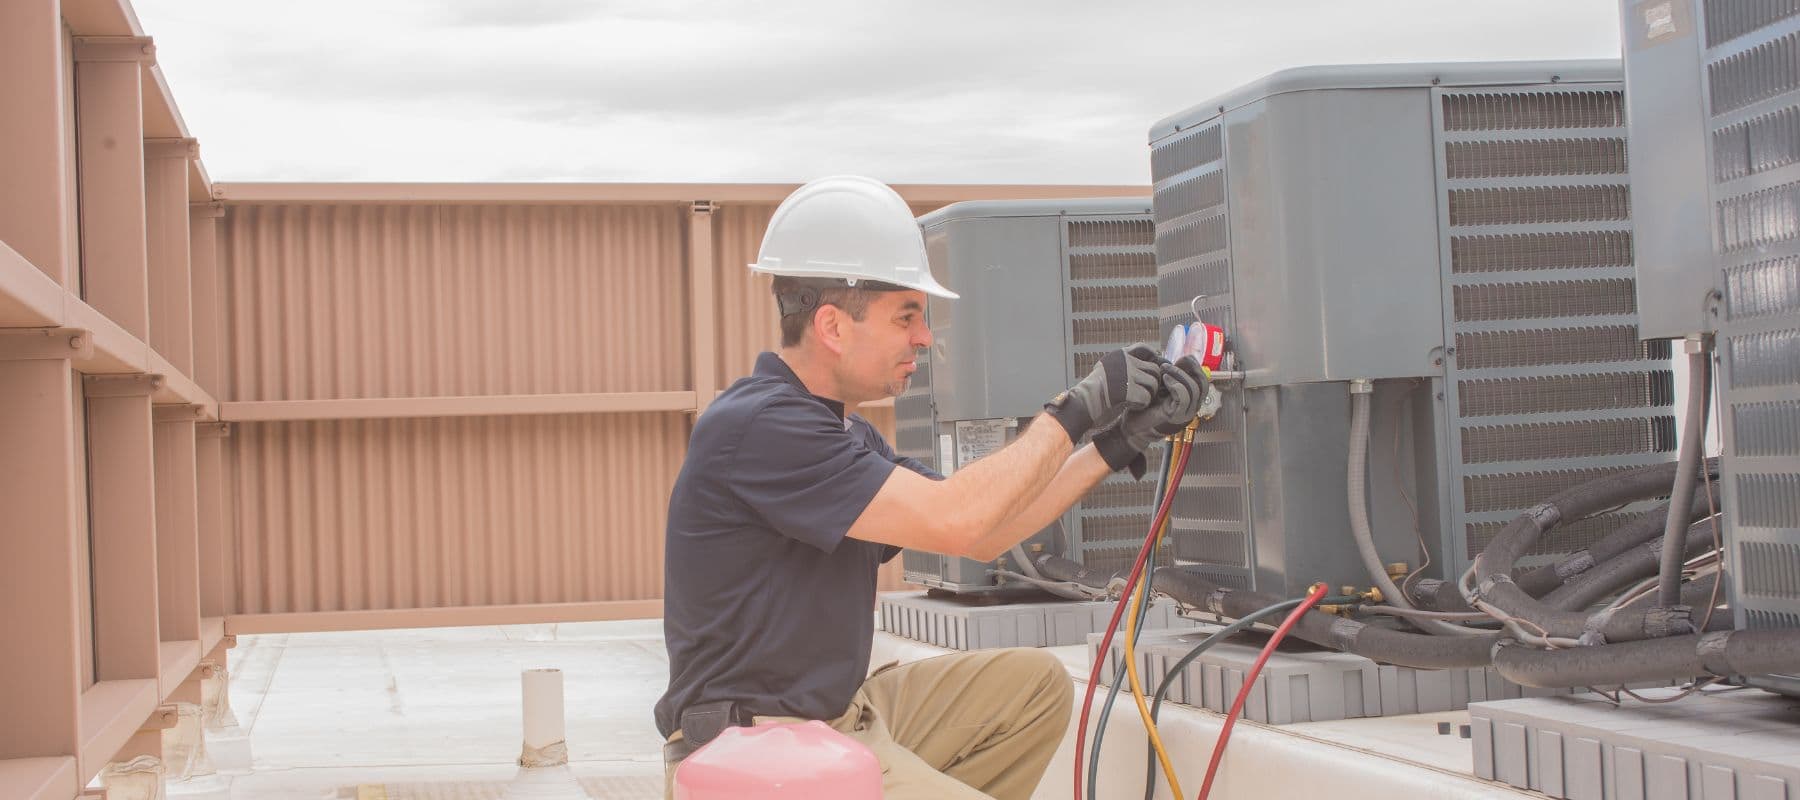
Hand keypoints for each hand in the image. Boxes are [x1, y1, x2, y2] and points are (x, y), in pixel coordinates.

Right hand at [1044, 343, 1163, 443]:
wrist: (1083, 403)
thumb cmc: (1094, 390)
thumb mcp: (1107, 369)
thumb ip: (1123, 364)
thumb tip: (1146, 360)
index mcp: (1120, 355)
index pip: (1144, 349)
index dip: (1153, 358)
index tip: (1154, 368)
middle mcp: (1125, 362)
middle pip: (1154, 369)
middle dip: (1153, 382)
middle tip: (1145, 392)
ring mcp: (1128, 375)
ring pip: (1153, 383)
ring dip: (1149, 394)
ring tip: (1137, 400)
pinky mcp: (1129, 390)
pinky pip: (1146, 398)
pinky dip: (1141, 405)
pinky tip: (1130, 406)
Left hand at [1091, 357, 1207, 475]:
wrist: (1133, 428)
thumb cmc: (1145, 408)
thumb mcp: (1160, 389)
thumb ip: (1170, 378)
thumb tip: (1174, 361)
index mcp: (1190, 401)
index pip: (1203, 382)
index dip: (1196, 367)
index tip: (1184, 358)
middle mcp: (1191, 408)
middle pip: (1203, 385)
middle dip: (1191, 369)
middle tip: (1176, 361)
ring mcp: (1185, 414)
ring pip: (1194, 390)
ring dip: (1180, 375)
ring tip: (1165, 369)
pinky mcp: (1175, 416)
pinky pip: (1183, 398)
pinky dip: (1176, 385)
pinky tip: (1165, 379)